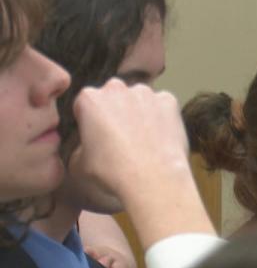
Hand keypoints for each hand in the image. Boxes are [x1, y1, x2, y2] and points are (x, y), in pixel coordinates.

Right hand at [71, 79, 213, 249]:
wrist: (152, 178)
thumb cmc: (112, 173)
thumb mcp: (77, 164)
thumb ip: (80, 145)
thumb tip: (88, 145)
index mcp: (90, 99)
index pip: (85, 104)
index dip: (89, 121)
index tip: (96, 136)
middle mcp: (117, 89)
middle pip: (113, 97)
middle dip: (115, 112)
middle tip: (119, 138)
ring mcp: (145, 93)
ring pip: (138, 99)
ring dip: (138, 112)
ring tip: (141, 140)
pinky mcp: (169, 101)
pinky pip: (162, 106)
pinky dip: (160, 117)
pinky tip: (159, 137)